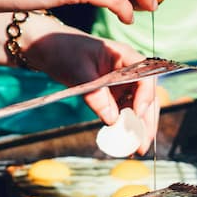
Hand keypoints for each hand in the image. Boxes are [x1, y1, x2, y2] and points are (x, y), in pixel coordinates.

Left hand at [25, 16, 159, 154]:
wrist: (49, 47)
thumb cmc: (64, 51)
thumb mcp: (78, 72)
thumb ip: (96, 95)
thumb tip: (112, 120)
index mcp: (125, 56)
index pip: (146, 77)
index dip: (145, 98)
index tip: (137, 116)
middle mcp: (130, 70)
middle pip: (147, 97)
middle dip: (147, 122)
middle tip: (142, 145)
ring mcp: (124, 83)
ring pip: (140, 107)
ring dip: (139, 128)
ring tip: (137, 150)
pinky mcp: (115, 93)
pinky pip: (125, 111)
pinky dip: (126, 126)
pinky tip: (125, 142)